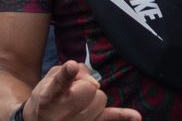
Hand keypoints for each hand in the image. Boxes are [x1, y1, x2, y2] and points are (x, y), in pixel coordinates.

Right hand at [25, 62, 139, 120]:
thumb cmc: (46, 98)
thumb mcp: (49, 79)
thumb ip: (69, 71)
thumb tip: (93, 81)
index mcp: (49, 96)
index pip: (59, 83)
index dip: (67, 74)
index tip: (71, 67)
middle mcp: (63, 111)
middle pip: (89, 88)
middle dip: (84, 85)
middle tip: (73, 91)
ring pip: (101, 99)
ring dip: (93, 98)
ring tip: (78, 104)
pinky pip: (109, 118)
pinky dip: (123, 116)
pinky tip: (136, 116)